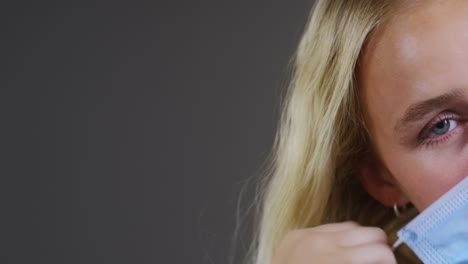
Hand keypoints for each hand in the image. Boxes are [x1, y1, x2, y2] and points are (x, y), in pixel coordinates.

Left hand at [272, 222, 396, 263]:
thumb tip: (386, 261)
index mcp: (336, 260)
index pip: (380, 251)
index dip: (390, 261)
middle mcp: (322, 242)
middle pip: (371, 232)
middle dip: (379, 249)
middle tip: (378, 262)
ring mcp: (307, 235)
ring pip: (351, 226)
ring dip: (359, 241)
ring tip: (358, 257)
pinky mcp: (296, 234)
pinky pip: (327, 227)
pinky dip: (338, 238)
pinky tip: (336, 252)